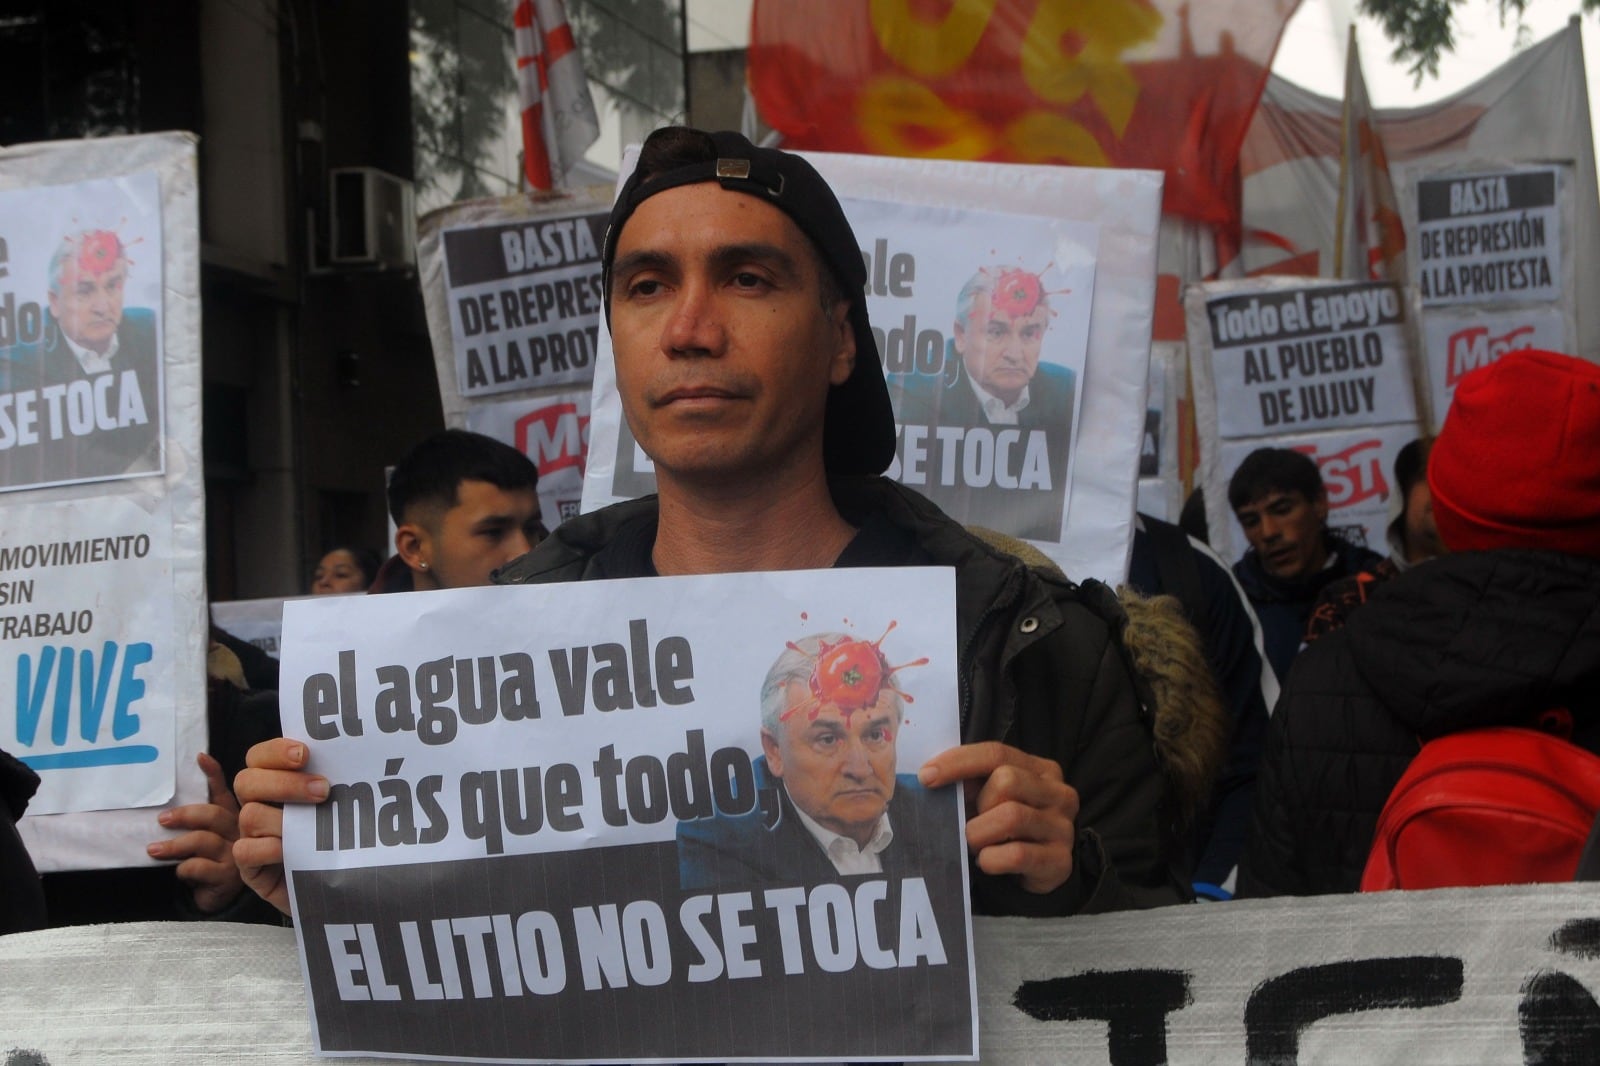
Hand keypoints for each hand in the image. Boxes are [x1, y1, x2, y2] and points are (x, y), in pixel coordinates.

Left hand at [149, 752, 243, 913]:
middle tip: (162, 820)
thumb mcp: (200, 838)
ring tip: (153, 850)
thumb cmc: (206, 862)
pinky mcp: (229, 877)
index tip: (200, 758)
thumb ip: (193, 820)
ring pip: (204, 841)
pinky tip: (179, 872)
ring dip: (175, 845)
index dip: (213, 774)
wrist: (217, 899)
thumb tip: (163, 805)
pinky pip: (201, 867)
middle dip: (186, 815)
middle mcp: (238, 832)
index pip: (222, 792)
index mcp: (231, 817)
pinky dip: (184, 868)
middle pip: (213, 815)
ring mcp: (236, 854)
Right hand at [233, 737, 328, 915]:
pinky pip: (244, 851)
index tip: (305, 753)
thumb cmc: (340, 838)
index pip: (259, 757)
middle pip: (247, 781)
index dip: (276, 751)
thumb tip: (350, 752)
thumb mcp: (338, 804)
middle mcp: (258, 805)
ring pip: (248, 815)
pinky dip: (268, 848)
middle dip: (285, 782)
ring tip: (316, 824)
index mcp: (274, 783)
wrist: (342, 884)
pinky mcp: (251, 868)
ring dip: (284, 817)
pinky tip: (290, 849)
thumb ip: (335, 778)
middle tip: (323, 789)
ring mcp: (251, 836)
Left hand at [919, 741, 1078, 894]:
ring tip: (976, 845)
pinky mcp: (1061, 861)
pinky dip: (991, 859)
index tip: (925, 776)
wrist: (1035, 872)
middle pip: (1006, 781)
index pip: (996, 753)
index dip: (958, 761)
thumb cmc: (1004, 828)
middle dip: (976, 805)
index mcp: (1040, 769)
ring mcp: (1063, 827)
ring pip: (1011, 816)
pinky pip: (1016, 855)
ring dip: (979, 834)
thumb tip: (928, 775)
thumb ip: (969, 782)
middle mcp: (1058, 793)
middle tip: (969, 824)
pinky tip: (988, 862)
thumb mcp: (989, 798)